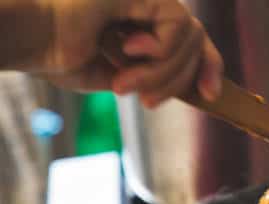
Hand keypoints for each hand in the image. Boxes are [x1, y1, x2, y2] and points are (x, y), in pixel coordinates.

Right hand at [38, 0, 222, 105]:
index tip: (210, 96)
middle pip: (199, 41)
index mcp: (149, 24)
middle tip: (148, 102)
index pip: (196, 42)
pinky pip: (176, 25)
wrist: (32, 41)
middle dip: (181, 80)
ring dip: (160, 73)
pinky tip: (128, 51)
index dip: (210, 66)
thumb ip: (158, 76)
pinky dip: (159, 52)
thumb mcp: (123, 76)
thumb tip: (193, 86)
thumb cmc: (64, 57)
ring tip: (124, 83)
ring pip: (190, 38)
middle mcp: (152, 6)